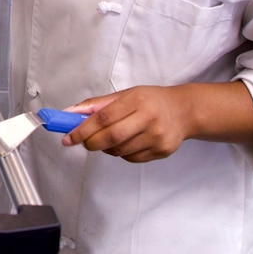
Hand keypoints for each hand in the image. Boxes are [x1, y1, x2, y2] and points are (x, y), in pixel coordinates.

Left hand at [57, 81, 252, 161]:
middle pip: (111, 137)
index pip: (103, 117)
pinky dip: (121, 154)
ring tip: (109, 138)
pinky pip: (131, 158)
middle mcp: (149, 118)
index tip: (67, 137)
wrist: (184, 111)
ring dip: (106, 148)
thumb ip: (96, 105)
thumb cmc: (150, 100)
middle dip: (91, 142)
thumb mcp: (125, 95)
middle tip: (84, 142)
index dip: (82, 129)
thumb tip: (69, 114)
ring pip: (120, 151)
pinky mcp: (162, 151)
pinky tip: (127, 142)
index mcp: (137, 100)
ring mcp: (157, 136)